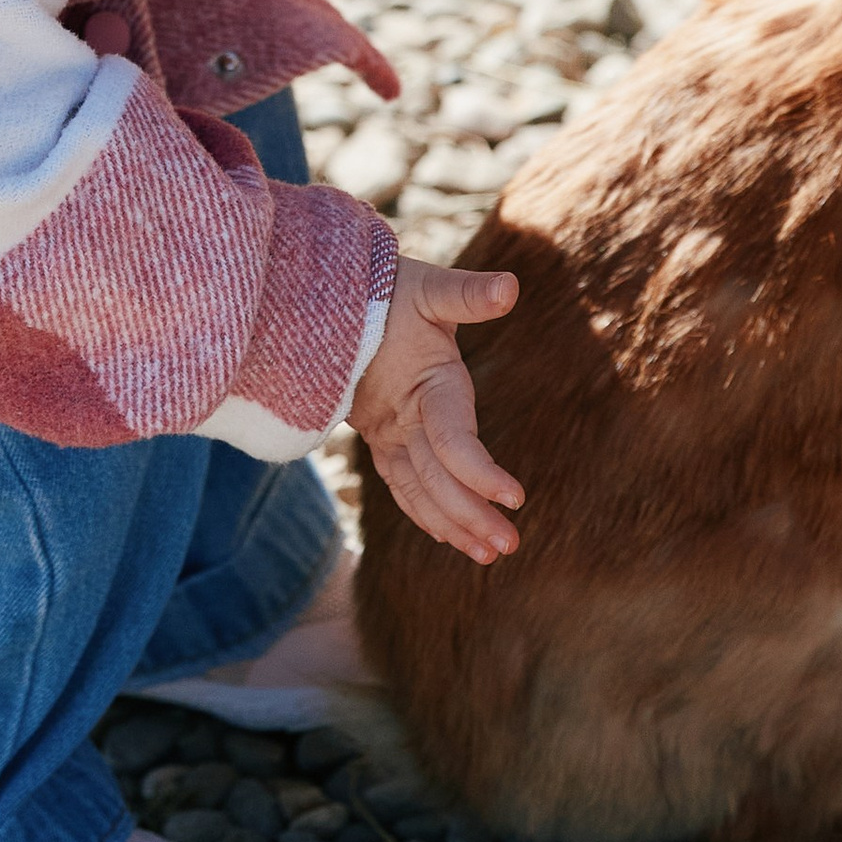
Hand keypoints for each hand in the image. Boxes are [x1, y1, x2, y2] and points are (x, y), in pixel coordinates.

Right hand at [349, 255, 524, 561]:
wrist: (325, 298)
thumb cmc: (386, 289)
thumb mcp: (428, 287)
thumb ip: (467, 293)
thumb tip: (510, 287)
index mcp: (423, 387)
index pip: (451, 441)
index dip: (480, 473)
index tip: (516, 498)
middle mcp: (402, 418)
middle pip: (436, 479)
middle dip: (472, 516)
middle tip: (510, 546)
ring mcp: (385, 432)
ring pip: (418, 490)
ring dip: (452, 524)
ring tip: (489, 555)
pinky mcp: (380, 436)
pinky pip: (402, 484)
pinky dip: (425, 512)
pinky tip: (447, 536)